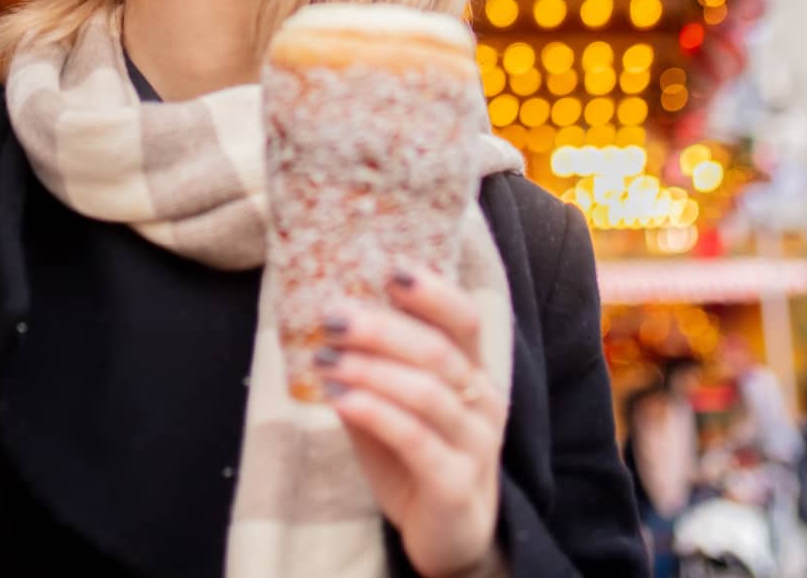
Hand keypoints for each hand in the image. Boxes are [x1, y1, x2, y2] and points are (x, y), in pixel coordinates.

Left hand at [317, 262, 503, 577]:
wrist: (449, 537)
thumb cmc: (417, 458)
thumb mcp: (393, 405)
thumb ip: (372, 368)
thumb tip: (326, 323)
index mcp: (473, 370)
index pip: (464, 318)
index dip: (431, 291)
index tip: (389, 269)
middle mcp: (482, 401)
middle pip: (437, 350)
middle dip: (380, 328)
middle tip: (332, 316)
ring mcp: (476, 444)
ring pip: (425, 392)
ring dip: (369, 368)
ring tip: (325, 357)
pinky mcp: (455, 484)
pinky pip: (415, 438)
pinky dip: (374, 411)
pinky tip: (339, 398)